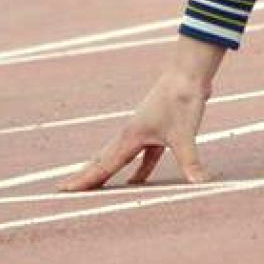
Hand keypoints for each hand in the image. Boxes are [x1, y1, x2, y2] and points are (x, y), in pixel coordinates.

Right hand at [59, 37, 224, 190]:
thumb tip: (200, 184)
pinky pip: (144, 156)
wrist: (188, 72)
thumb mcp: (184, 135)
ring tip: (96, 189)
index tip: (63, 190)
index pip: (103, 165)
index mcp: (130, 137)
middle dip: (87, 177)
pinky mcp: (158, 130)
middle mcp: (131, 134)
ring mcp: (143, 131)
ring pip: (120, 157)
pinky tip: (138, 183)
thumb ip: (190, 162)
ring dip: (109, 172)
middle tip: (65, 190)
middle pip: (103, 161)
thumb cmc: (182, 99)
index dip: (84, 180)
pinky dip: (140, 169)